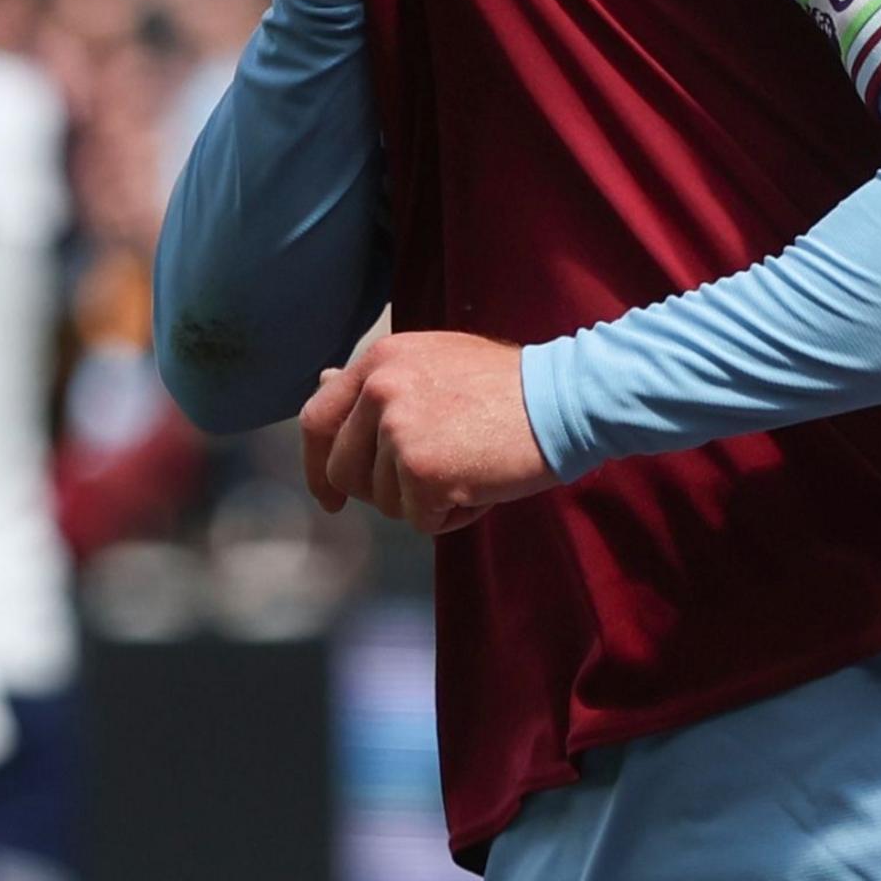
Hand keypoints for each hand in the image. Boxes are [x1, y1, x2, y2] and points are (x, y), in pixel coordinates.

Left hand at [298, 331, 552, 534]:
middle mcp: (380, 388)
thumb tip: (321, 383)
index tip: (329, 497)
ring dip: (426, 502)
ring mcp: (398, 428)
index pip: (317, 418)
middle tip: (428, 485)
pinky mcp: (421, 469)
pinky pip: (419, 520)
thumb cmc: (508, 387)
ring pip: (384, 501)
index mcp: (379, 360)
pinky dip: (453, 517)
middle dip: (380, 491)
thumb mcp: (434, 364)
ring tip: (470, 468)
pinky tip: (482, 485)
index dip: (317, 464)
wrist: (563, 399)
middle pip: (343, 471)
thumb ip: (380, 381)